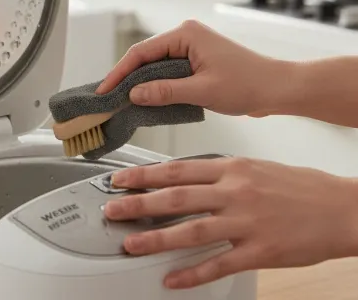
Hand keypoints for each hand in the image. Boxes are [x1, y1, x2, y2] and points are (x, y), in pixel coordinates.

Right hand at [96, 20, 293, 117]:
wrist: (278, 88)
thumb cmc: (248, 84)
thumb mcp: (202, 90)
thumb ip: (165, 91)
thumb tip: (134, 94)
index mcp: (186, 34)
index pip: (142, 52)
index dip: (120, 73)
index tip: (105, 90)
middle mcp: (186, 36)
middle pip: (146, 57)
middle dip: (127, 78)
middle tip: (110, 98)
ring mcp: (191, 47)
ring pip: (156, 65)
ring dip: (142, 83)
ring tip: (123, 101)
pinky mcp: (196, 60)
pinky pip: (168, 71)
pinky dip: (157, 85)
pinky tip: (147, 99)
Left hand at [104, 157, 357, 288]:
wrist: (340, 208)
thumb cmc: (298, 186)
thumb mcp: (255, 167)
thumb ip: (221, 172)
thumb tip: (188, 177)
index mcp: (232, 168)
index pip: (178, 169)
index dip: (145, 174)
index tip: (121, 178)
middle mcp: (234, 192)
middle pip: (177, 197)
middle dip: (139, 203)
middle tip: (112, 208)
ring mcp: (246, 222)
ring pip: (192, 230)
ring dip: (156, 239)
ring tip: (130, 244)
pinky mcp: (260, 251)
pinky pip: (220, 264)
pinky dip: (193, 273)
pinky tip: (172, 279)